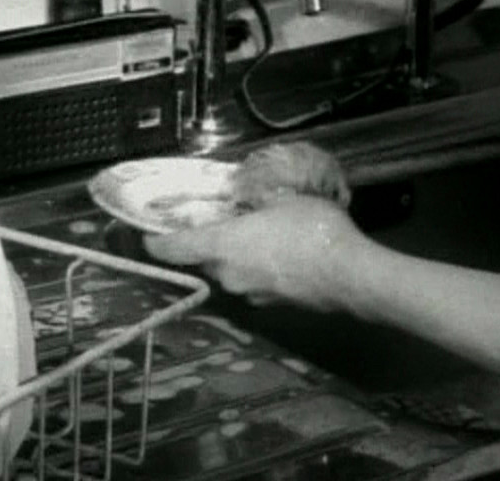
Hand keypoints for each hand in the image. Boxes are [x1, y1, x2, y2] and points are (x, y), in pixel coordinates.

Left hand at [144, 196, 363, 310]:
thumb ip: (257, 197)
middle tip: (226, 222)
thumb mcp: (284, 198)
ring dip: (236, 256)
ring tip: (260, 236)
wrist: (350, 276)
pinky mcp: (269, 305)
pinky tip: (281, 256)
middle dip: (209, 243)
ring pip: (229, 271)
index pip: (172, 248)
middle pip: (203, 259)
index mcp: (223, 246)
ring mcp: (249, 294)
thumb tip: (247, 195)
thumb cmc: (312, 230)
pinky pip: (252, 282)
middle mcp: (228, 275)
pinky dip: (257, 270)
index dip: (155, 241)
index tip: (149, 234)